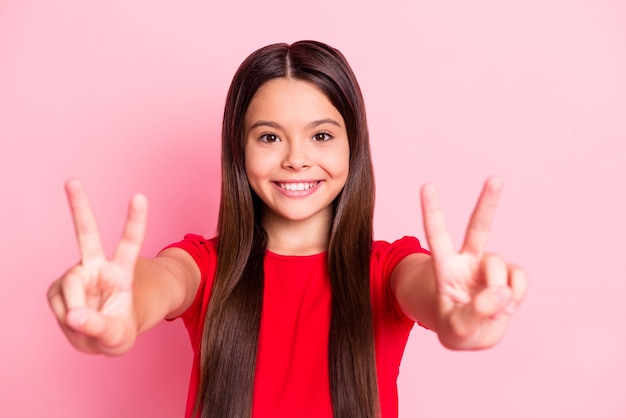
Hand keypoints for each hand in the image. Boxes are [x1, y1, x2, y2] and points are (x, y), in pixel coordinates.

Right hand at [47, 179, 147, 354]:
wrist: (101, 337)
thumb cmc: (117, 332)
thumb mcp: (118, 338)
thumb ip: (99, 327)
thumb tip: (73, 316)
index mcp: (122, 271)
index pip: (131, 242)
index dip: (135, 220)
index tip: (139, 196)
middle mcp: (97, 267)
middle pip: (86, 233)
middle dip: (79, 206)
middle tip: (72, 180)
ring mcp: (77, 275)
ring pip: (70, 290)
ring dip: (76, 316)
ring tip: (88, 326)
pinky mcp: (59, 287)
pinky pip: (58, 306)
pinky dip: (65, 320)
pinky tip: (75, 322)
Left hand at [421, 176, 526, 348]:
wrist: (473, 335)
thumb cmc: (455, 328)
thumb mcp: (456, 330)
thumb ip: (474, 313)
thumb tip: (500, 292)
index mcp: (445, 268)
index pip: (436, 236)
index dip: (432, 212)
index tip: (427, 186)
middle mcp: (467, 261)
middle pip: (478, 228)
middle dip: (488, 203)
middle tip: (495, 179)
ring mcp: (488, 268)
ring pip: (499, 266)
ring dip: (500, 293)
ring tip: (494, 312)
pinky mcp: (508, 276)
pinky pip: (518, 279)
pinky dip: (517, 297)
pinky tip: (506, 308)